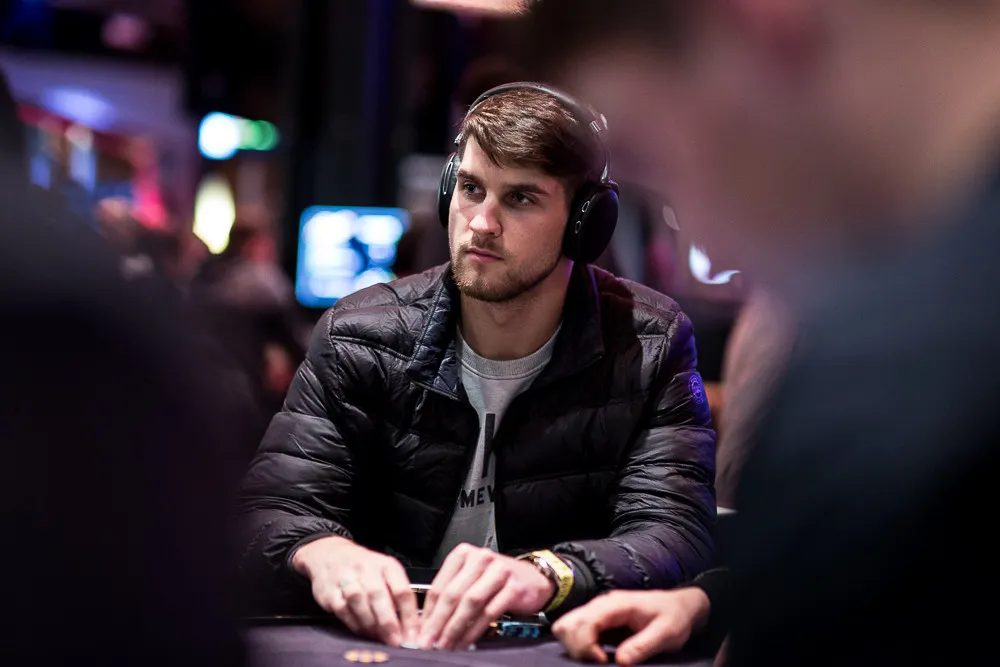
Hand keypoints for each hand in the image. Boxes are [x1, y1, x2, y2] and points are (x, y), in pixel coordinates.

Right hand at [291, 536, 418, 646]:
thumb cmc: (365, 569)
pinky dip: (354, 624)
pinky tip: (362, 631)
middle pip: (378, 595)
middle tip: (394, 641)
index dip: (408, 616)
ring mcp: (346, 578)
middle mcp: (366, 569)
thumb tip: (409, 629)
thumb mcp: (386, 573)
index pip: (402, 590)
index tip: (412, 636)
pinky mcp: (329, 591)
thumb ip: (397, 597)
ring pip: (358, 602)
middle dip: (388, 622)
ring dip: (370, 624)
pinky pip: (342, 609)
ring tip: (379, 638)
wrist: (330, 554)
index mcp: (387, 565)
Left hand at [417, 544, 555, 649]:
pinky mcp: (513, 588)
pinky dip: (475, 630)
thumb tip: (428, 623)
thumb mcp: (471, 579)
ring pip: (470, 603)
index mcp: (464, 554)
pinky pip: (489, 612)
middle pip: (453, 595)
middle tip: (429, 642)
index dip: (428, 612)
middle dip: (438, 622)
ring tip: (446, 645)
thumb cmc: (497, 579)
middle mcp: (481, 558)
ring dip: (455, 628)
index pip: (440, 585)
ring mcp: (498, 572)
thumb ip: (451, 595)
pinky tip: (466, 641)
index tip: (420, 632)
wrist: (533, 578)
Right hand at [552, 587, 710, 665]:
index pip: (584, 622)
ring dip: (576, 646)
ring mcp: (597, 612)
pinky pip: (575, 632)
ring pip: (566, 627)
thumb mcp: (666, 633)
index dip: (586, 645)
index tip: (603, 661)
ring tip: (597, 658)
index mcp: (616, 604)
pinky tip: (598, 655)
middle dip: (577, 647)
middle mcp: (600, 605)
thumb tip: (620, 661)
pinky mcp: (597, 621)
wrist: (678, 607)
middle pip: (567, 624)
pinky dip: (580, 646)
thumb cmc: (674, 617)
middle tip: (600, 661)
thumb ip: (643, 645)